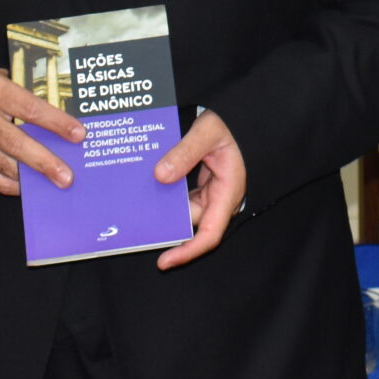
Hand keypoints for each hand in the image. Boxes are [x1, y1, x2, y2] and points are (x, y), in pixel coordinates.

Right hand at [0, 67, 84, 195]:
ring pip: (5, 164)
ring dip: (32, 177)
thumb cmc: (0, 91)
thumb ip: (38, 98)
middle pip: (16, 142)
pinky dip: (14, 185)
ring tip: (56, 183)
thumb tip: (73, 126)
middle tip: (67, 177)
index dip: (56, 123)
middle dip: (45, 161)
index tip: (79, 135)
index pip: (30, 108)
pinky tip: (31, 186)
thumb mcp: (15, 82)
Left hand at [153, 109, 245, 269]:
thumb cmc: (229, 124)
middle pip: (191, 222)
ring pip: (185, 211)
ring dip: (166, 207)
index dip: (188, 251)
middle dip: (167, 222)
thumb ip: (185, 152)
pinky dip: (170, 196)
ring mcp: (212, 194)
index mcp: (228, 192)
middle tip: (138, 219)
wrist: (240, 118)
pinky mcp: (204, 187)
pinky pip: (184, 198)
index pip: (210, 234)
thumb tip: (161, 176)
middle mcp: (221, 199)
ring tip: (141, 202)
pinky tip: (153, 187)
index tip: (164, 261)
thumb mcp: (207, 132)